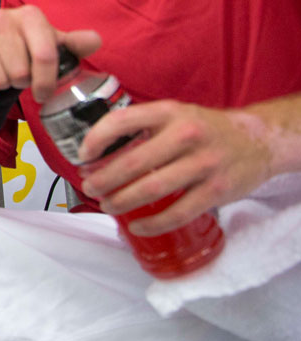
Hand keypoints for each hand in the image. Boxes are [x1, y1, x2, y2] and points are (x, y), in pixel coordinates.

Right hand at [0, 5, 100, 103]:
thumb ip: (75, 44)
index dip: (47, 81)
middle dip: (22, 82)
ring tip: (5, 77)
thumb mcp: (53, 47)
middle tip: (20, 77)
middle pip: (20, 71)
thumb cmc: (25, 52)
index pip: (44, 55)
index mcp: (28, 15)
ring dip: (4, 86)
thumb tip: (94, 40)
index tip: (44, 92)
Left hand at [77, 101, 270, 235]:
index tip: (83, 155)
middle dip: (104, 179)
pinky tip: (137, 227)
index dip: (96, 139)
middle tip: (89, 188)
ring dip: (123, 201)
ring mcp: (204, 164)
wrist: (258, 140)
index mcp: (169, 113)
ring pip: (152, 189)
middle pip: (133, 162)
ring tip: (107, 205)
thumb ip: (142, 129)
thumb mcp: (174, 115)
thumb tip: (99, 154)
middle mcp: (186, 135)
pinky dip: (153, 224)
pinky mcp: (217, 190)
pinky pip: (178, 213)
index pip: (122, 121)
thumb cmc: (205, 129)